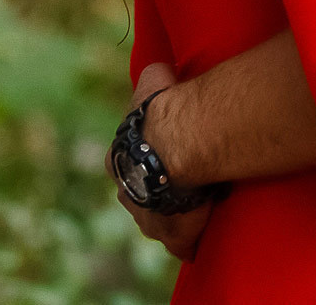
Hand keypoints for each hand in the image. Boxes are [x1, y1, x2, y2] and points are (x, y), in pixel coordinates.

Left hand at [110, 62, 214, 262]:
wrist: (177, 143)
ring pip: (155, 221)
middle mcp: (125, 190)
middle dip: (152, 191)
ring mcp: (145, 216)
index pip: (124, 162)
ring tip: (194, 208)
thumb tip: (163, 70)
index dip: (140, 159)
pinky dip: (189, 243)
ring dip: (170, 216)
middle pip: (137, 195)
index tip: (158, 155)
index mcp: (116, 157)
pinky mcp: (171, 234)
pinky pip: (181, 245)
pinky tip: (200, 240)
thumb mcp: (154, 80)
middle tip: (177, 183)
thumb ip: (155, 77)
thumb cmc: (164, 110)